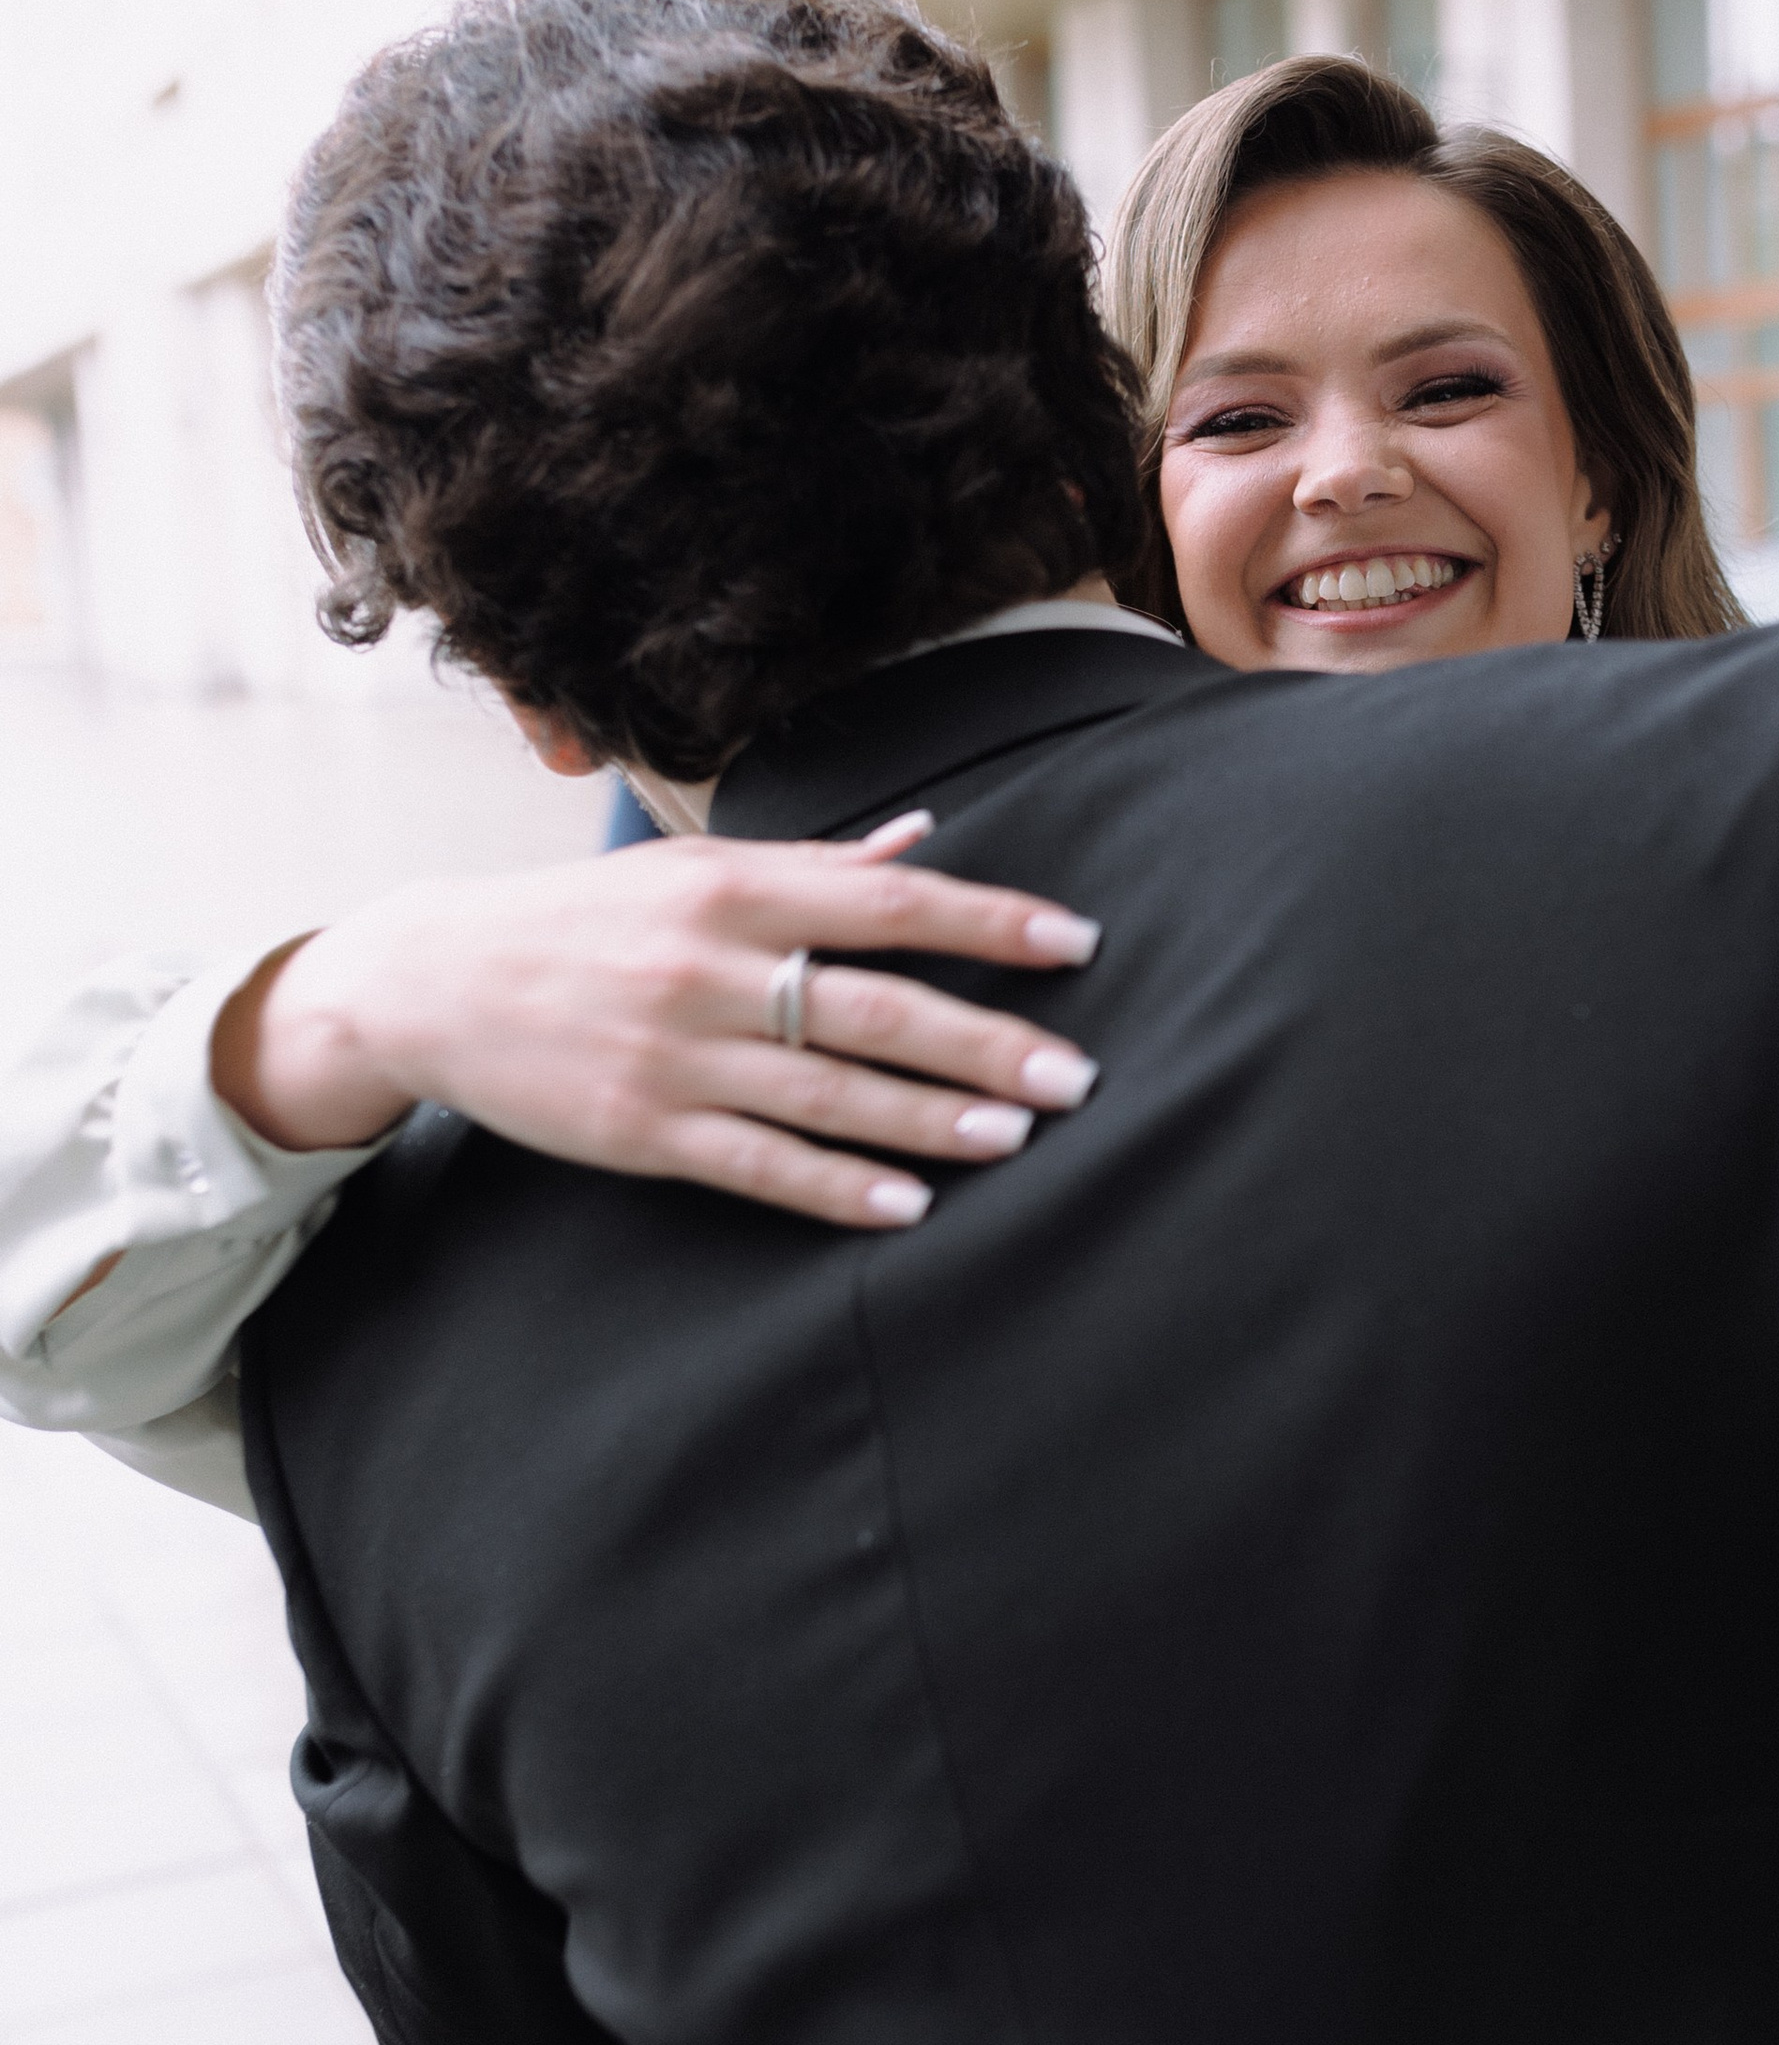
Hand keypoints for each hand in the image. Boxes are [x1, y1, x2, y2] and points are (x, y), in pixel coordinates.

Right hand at [210, 813, 1101, 1228]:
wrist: (434, 978)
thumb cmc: (584, 920)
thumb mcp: (690, 871)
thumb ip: (815, 866)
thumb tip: (925, 838)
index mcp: (733, 885)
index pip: (887, 900)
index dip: (988, 922)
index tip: (1075, 942)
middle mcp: (708, 964)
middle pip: (873, 1006)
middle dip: (985, 1042)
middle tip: (1078, 1075)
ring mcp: (674, 1052)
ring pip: (827, 1093)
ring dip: (930, 1119)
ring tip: (1016, 1137)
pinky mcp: (640, 1128)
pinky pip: (757, 1164)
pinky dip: (836, 1187)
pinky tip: (906, 1206)